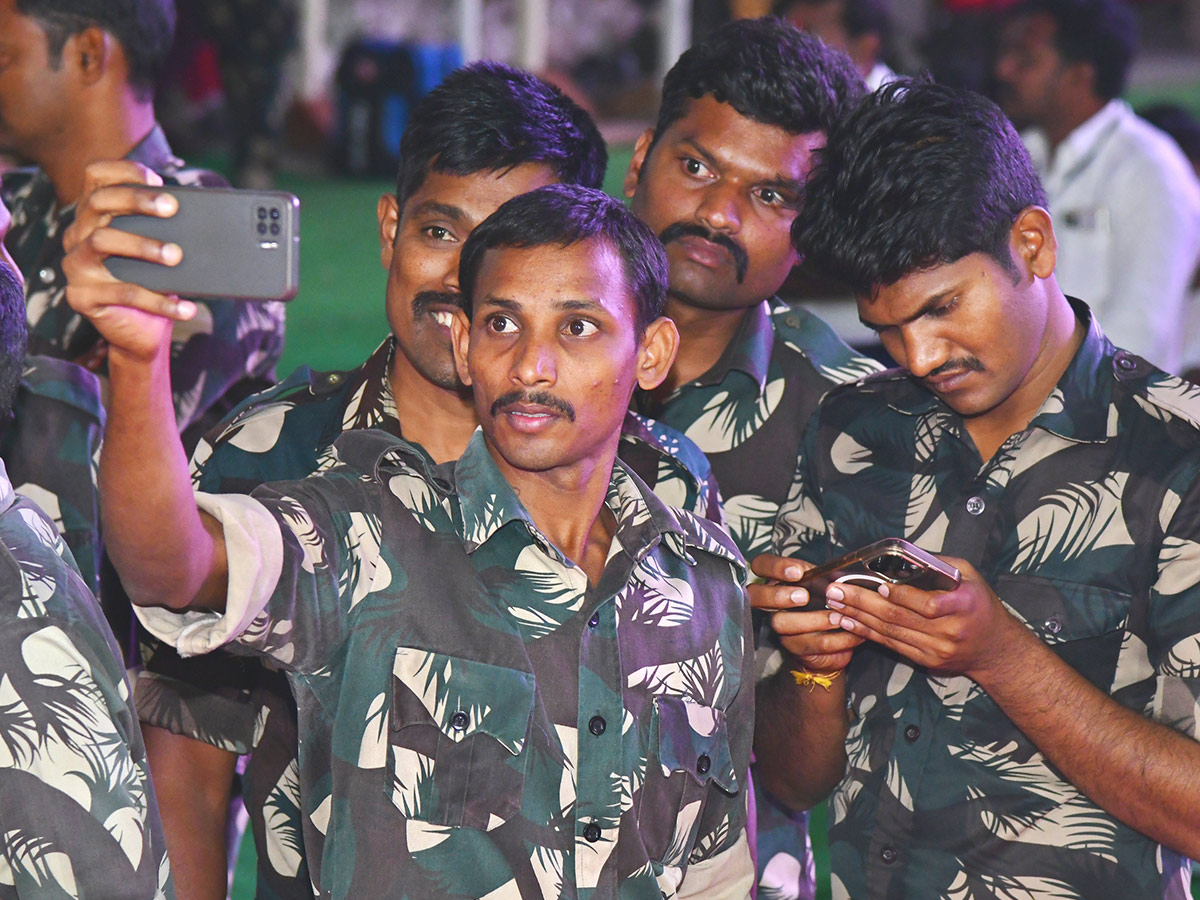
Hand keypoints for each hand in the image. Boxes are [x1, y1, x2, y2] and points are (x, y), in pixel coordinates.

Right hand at [62, 160, 194, 363]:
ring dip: (143, 245)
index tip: (156, 178)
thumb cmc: (154, 284)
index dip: (122, 170)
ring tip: (176, 255)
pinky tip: (186, 307)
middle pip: (98, 202)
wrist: (141, 332)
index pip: (96, 177)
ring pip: (101, 241)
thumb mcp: (159, 252)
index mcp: (94, 216)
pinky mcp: (82, 296)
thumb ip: (166, 229)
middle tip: (172, 208)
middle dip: (136, 200)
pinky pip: (122, 293)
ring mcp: (76, 265)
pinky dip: (159, 300)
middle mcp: (78, 235)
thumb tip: (201, 217)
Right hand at [750, 553, 863, 674]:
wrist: (836, 636)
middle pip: (755, 595)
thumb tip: (839, 575)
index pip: (761, 564)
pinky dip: (835, 639)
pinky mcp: (792, 646)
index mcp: (777, 578)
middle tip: (804, 597)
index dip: (774, 567)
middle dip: (777, 595)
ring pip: (779, 623)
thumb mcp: (828, 583)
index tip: (797, 572)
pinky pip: (808, 644)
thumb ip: (827, 576)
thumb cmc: (827, 601)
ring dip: (811, 620)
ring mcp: (778, 624)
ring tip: (838, 618)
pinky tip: (853, 634)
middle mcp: (770, 601)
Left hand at [822, 556, 1022, 678]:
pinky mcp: (926, 661)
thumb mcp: (969, 577)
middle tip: (836, 591)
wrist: (996, 649)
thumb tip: (903, 555)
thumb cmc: (980, 604)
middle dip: (862, 603)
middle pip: (899, 618)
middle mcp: (949, 631)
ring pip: (890, 633)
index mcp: (963, 606)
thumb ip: (939, 565)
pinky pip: (892, 645)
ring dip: (858, 618)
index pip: (928, 604)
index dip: (900, 596)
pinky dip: (868, 633)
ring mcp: (937, 650)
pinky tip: (849, 622)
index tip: (876, 586)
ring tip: (835, 605)